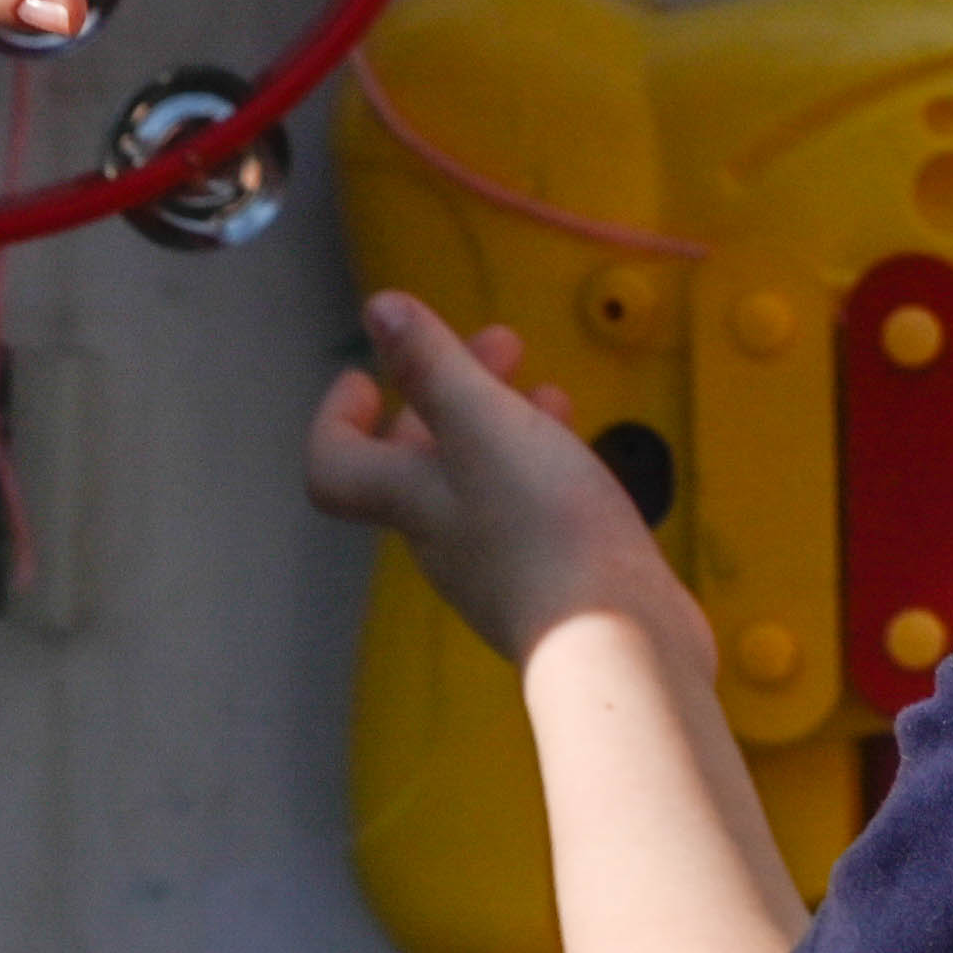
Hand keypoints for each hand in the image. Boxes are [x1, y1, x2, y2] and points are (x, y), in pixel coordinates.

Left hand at [304, 290, 692, 663]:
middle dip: (451, 390)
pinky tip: (583, 452)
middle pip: (419, 460)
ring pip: (479, 480)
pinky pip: (529, 511)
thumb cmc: (544, 525)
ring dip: (503, 422)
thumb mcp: (487, 425)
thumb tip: (379, 309)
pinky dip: (543, 465)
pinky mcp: (551, 585)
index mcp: (411, 500)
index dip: (337, 417)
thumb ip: (435, 365)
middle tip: (502, 340)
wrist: (616, 643)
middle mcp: (442, 537)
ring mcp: (497, 567)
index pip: (336, 466)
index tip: (368, 373)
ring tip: (549, 387)